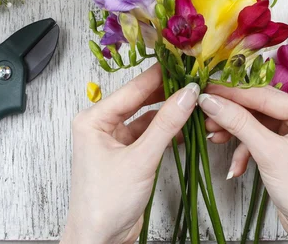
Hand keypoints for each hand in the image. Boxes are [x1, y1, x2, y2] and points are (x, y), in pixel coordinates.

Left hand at [60, 64, 199, 243]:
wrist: (99, 240)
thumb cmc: (105, 203)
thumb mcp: (140, 159)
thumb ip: (166, 125)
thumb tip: (187, 95)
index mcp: (93, 119)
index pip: (132, 89)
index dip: (159, 75)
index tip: (182, 62)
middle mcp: (102, 126)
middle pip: (139, 100)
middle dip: (166, 92)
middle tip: (193, 79)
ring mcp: (114, 140)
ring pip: (147, 118)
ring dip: (169, 113)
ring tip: (194, 101)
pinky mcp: (127, 155)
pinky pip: (149, 135)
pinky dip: (167, 132)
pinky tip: (185, 126)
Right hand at [199, 85, 287, 243]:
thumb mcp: (269, 154)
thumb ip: (239, 123)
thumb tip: (212, 102)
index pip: (266, 95)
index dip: (233, 93)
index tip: (207, 91)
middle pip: (260, 107)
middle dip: (232, 115)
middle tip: (205, 114)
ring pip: (256, 122)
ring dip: (236, 133)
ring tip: (214, 137)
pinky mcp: (287, 144)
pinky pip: (260, 137)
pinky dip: (245, 149)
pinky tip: (237, 166)